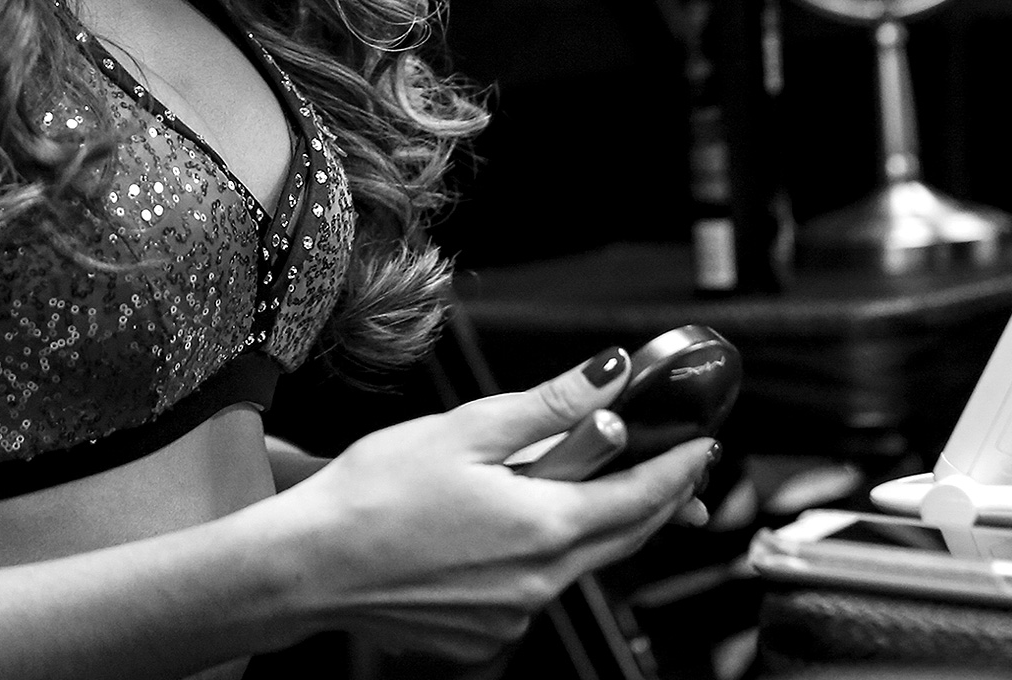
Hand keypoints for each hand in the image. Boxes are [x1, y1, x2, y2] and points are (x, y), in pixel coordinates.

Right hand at [279, 349, 713, 663]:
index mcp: (545, 527)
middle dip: (655, 501)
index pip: (642, 499)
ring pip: (575, 564)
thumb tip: (611, 375)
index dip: (680, 471)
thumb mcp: (467, 431)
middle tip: (675, 471)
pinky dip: (536, 557)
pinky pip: (532, 591)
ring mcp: (512, 618)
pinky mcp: (482, 637)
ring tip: (570, 486)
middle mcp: (540, 584)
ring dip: (588, 525)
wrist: (307, 569)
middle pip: (621, 538)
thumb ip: (550, 406)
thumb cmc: (372, 497)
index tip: (704, 448)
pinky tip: (499, 531)